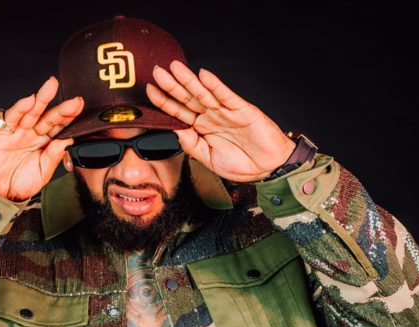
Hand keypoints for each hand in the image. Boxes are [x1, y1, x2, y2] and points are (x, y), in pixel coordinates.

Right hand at [0, 76, 84, 200]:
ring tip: (52, 86)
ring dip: (42, 99)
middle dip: (62, 108)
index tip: (80, 107)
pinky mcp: (4, 131)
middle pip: (50, 117)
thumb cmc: (21, 183)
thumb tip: (68, 140)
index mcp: (47, 143)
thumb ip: (54, 156)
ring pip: (33, 112)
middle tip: (75, 100)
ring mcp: (20, 131)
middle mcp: (34, 134)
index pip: (61, 127)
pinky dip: (20, 108)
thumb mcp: (43, 172)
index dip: (70, 117)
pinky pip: (13, 117)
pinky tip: (29, 100)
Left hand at [146, 60, 295, 182]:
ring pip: (203, 93)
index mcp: (201, 128)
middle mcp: (211, 117)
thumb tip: (173, 132)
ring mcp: (225, 112)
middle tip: (157, 71)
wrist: (268, 168)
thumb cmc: (241, 164)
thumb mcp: (209, 159)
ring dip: (189, 80)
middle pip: (187, 98)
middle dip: (172, 85)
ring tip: (175, 68)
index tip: (150, 91)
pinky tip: (204, 75)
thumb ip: (191, 145)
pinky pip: (226, 96)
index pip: (179, 112)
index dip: (164, 102)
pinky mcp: (241, 109)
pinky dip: (215, 85)